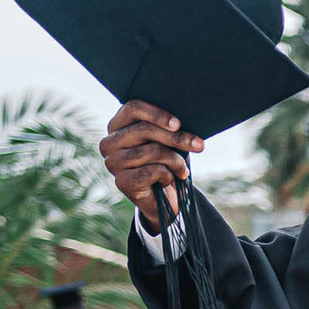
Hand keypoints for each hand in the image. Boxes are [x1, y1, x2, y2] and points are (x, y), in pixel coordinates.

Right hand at [100, 100, 205, 228]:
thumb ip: (167, 127)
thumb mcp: (165, 140)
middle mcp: (109, 142)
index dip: (157, 114)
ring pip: (153, 151)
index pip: (132, 108)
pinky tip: (168, 180)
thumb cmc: (165, 162)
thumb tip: (181, 122)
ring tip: (183, 169)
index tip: (178, 124)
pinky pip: (153, 171)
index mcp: (117, 125)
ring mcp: (112, 162)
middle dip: (177, 138)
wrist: (162, 199)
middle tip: (199, 145)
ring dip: (176, 161)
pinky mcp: (121, 182)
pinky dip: (168, 176)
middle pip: (145, 129)